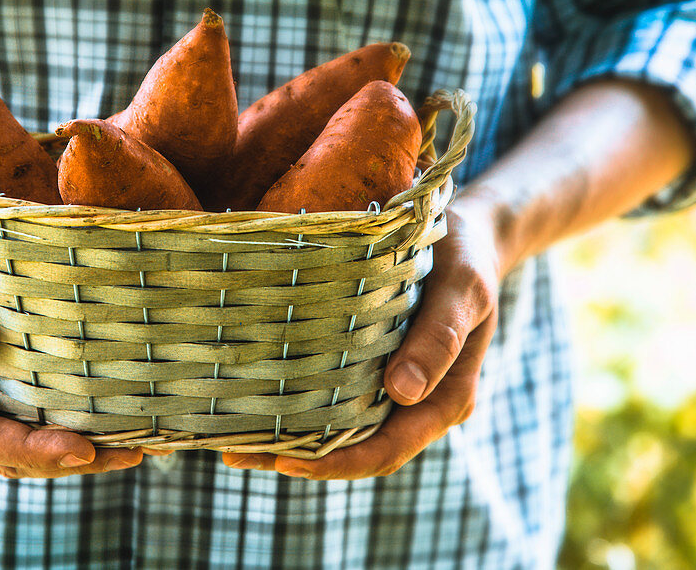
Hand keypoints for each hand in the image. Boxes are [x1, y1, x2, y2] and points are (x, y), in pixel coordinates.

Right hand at [0, 185, 143, 478]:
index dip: (28, 450)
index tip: (83, 449)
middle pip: (4, 453)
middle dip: (67, 461)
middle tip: (134, 454)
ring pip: (19, 445)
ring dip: (77, 452)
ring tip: (139, 447)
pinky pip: (27, 415)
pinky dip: (70, 424)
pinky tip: (119, 421)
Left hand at [221, 195, 501, 478]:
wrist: (466, 231)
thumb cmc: (465, 256)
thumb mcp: (462, 289)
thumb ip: (440, 337)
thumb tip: (403, 391)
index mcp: (445, 399)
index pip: (387, 450)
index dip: (337, 464)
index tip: (287, 464)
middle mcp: (415, 401)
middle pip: (354, 447)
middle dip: (298, 459)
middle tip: (235, 452)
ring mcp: (390, 383)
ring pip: (338, 425)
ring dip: (288, 436)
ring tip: (229, 437)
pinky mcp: (368, 360)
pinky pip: (332, 390)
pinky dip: (296, 399)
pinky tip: (254, 394)